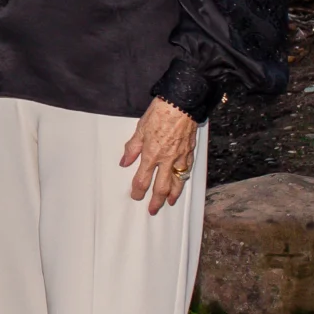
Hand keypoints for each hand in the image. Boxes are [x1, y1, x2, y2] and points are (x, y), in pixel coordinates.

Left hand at [120, 99, 197, 214]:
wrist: (182, 103)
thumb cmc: (160, 112)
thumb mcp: (140, 129)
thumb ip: (132, 148)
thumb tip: (124, 162)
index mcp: (151, 154)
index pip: (142, 179)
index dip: (138, 191)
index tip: (136, 196)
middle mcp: (166, 159)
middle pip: (161, 187)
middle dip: (156, 201)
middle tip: (152, 210)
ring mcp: (180, 157)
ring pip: (176, 182)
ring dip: (172, 195)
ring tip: (169, 203)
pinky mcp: (189, 152)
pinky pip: (186, 170)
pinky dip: (183, 180)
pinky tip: (181, 183)